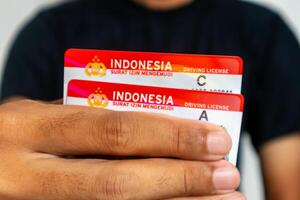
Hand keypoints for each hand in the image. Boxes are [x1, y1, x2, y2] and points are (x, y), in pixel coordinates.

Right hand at [0, 99, 243, 199]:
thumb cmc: (13, 138)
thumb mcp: (40, 118)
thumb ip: (88, 123)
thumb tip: (158, 128)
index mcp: (29, 126)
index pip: (113, 130)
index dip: (169, 136)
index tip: (214, 138)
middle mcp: (25, 173)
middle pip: (118, 180)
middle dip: (181, 178)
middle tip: (227, 174)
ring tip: (220, 199)